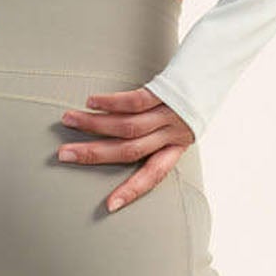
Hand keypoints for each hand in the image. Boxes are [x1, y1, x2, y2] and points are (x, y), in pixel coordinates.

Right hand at [56, 86, 196, 212]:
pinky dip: (111, 103)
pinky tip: (92, 102)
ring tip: (69, 120)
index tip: (110, 207)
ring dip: (94, 124)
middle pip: (129, 150)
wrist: (211, 68)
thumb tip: (114, 143)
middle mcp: (172, 134)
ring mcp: (169, 113)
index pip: (153, 176)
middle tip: (64, 155)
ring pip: (127, 126)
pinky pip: (135, 101)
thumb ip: (155, 137)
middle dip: (94, 155)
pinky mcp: (164, 90)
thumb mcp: (179, 125)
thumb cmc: (188, 99)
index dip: (132, 191)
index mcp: (175, 148)